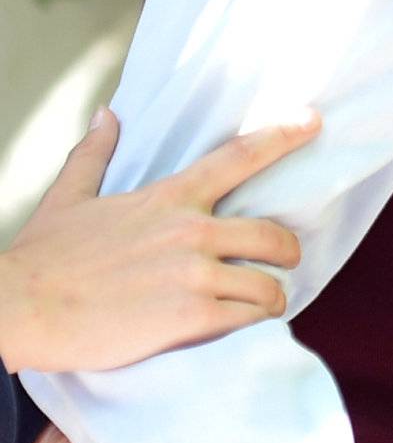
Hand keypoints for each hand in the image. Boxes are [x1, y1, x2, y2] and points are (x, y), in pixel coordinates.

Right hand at [0, 109, 319, 373]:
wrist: (20, 308)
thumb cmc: (43, 258)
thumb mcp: (69, 197)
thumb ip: (95, 155)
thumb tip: (108, 115)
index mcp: (168, 198)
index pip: (238, 158)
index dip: (282, 136)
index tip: (313, 121)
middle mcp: (190, 231)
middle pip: (272, 234)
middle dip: (287, 252)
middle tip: (283, 262)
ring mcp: (193, 275)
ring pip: (267, 285)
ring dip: (270, 298)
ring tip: (260, 306)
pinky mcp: (190, 318)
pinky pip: (247, 320)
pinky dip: (251, 326)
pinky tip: (241, 328)